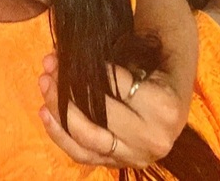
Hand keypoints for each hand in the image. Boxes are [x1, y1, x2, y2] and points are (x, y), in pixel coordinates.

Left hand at [38, 53, 187, 168]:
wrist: (174, 93)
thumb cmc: (155, 67)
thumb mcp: (142, 56)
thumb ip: (111, 60)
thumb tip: (67, 54)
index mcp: (163, 108)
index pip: (113, 86)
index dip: (85, 68)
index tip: (65, 54)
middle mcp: (152, 139)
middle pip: (98, 115)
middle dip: (66, 88)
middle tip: (49, 64)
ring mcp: (136, 156)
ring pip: (86, 139)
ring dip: (59, 110)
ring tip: (44, 83)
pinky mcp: (119, 164)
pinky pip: (83, 154)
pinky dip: (60, 134)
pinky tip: (44, 112)